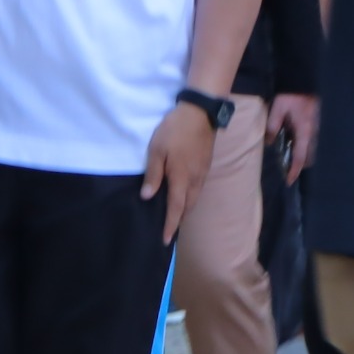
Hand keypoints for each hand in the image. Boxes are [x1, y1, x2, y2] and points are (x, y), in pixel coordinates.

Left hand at [141, 103, 217, 243]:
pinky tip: (184, 195)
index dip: (170, 225)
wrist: (201, 113)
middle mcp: (195, 180)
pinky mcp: (206, 166)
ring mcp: (203, 173)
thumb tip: (148, 197)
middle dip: (179, 220)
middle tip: (169, 230)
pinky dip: (190, 198)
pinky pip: (197, 188)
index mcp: (181, 178)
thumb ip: (153, 175)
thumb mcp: (157, 150)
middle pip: (188, 206)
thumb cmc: (175, 131)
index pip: (175, 208)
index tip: (166, 240)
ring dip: (185, 209)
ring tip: (175, 216)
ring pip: (194, 198)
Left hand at [266, 93, 319, 181]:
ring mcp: (320, 129)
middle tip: (289, 165)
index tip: (289, 180)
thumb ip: (273, 126)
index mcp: (304, 130)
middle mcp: (315, 132)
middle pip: (310, 156)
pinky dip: (309, 146)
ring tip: (294, 153)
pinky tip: (300, 141)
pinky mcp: (321, 124)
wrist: (308, 81)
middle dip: (301, 164)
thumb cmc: (292, 95)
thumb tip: (270, 143)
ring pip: (314, 149)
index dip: (294, 170)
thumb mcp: (277, 108)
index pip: (300, 156)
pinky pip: (316, 141)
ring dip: (306, 155)